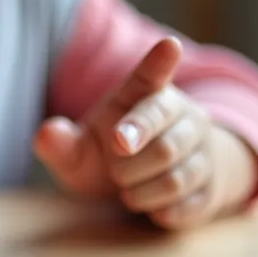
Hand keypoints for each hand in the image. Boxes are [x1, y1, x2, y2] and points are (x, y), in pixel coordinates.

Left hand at [34, 37, 257, 228]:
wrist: (151, 184)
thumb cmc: (109, 158)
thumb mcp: (80, 153)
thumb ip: (62, 144)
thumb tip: (45, 134)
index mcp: (143, 96)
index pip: (151, 77)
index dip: (159, 63)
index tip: (169, 45)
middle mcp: (182, 115)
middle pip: (163, 146)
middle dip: (128, 168)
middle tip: (115, 169)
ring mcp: (202, 148)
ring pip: (176, 179)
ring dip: (140, 192)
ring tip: (128, 188)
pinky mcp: (211, 183)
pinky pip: (189, 203)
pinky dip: (161, 210)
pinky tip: (151, 205)